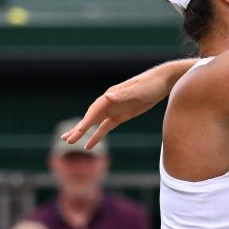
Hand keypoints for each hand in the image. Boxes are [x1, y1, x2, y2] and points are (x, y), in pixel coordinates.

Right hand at [62, 60, 191, 149]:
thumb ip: (123, 94)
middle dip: (79, 129)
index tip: (78, 132)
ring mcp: (114, 109)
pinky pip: (105, 127)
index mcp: (111, 96)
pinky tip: (89, 145)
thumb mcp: (138, 90)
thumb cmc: (150, 85)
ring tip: (69, 141)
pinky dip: (97, 136)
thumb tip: (108, 96)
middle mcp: (109, 102)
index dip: (86, 122)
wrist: (162, 82)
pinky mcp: (121, 115)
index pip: (94, 111)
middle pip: (90, 117)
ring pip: (94, 123)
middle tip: (65, 140)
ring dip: (82, 132)